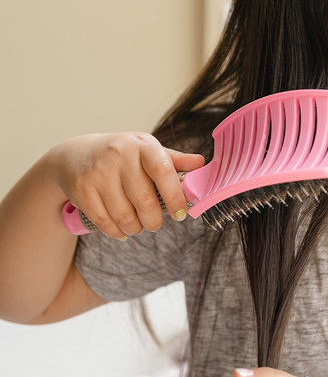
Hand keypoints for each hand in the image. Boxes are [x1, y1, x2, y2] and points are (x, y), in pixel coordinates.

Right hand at [49, 133, 204, 238]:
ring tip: (138, 225)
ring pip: (125, 216)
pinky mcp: (81, 190)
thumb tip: (203, 165)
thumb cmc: (122, 154)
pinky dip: (116, 231)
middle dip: (154, 221)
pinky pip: (104, 222)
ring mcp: (98, 173)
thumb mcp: (147, 150)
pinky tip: (121, 229)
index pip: (164, 172)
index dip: (175, 197)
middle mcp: (119, 155)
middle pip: (145, 202)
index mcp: (143, 144)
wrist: (75, 155)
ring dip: (136, 228)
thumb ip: (174, 160)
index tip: (180, 213)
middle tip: (155, 223)